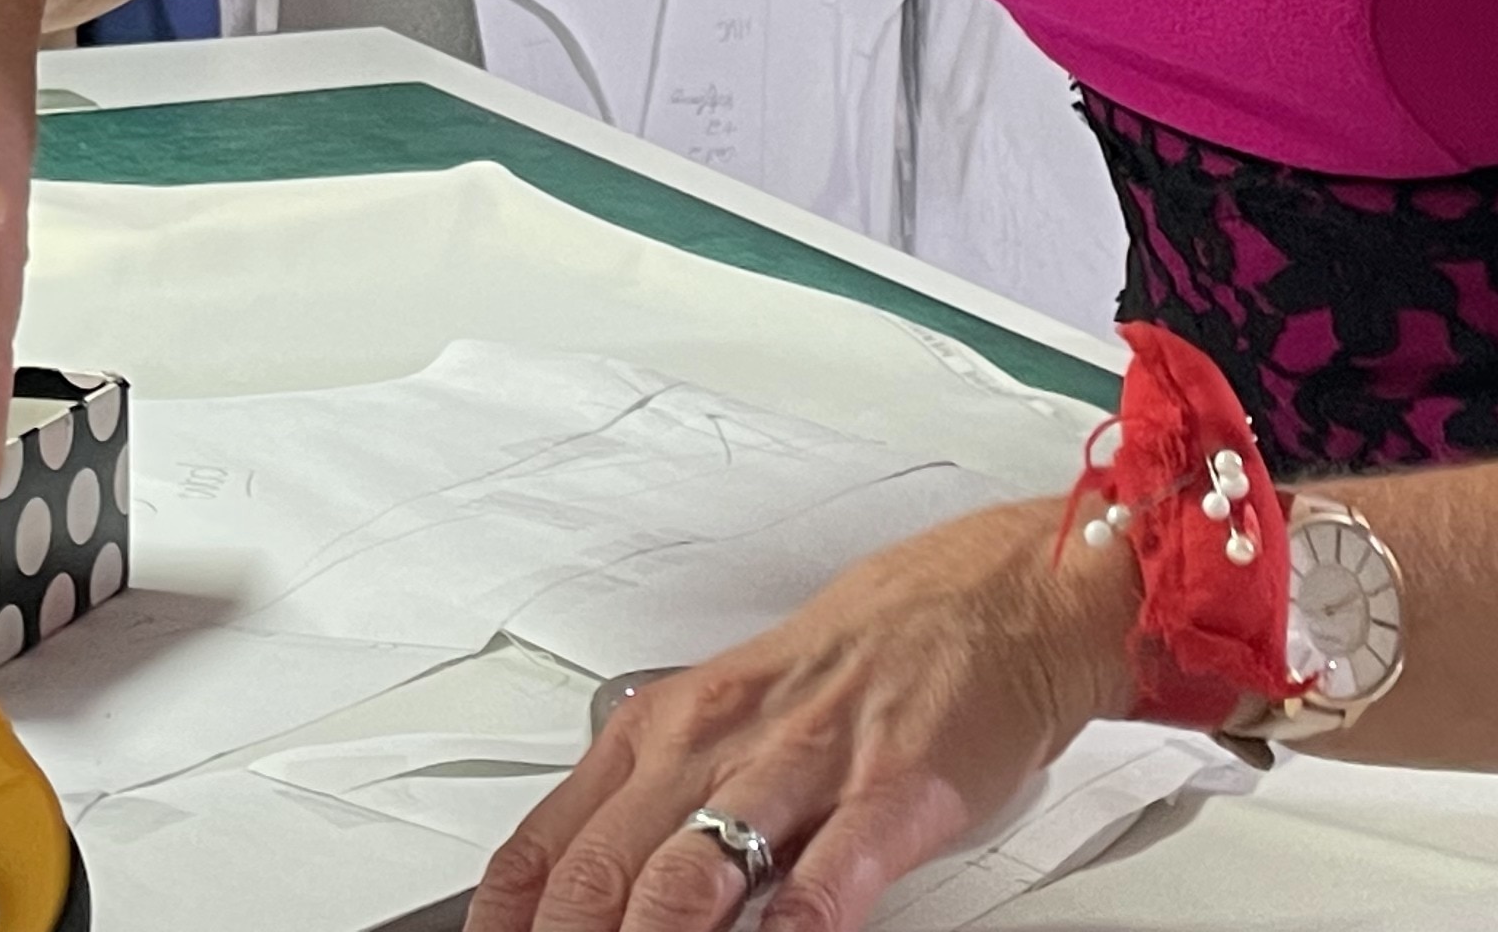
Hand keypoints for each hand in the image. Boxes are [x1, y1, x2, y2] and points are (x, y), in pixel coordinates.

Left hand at [466, 508, 1135, 931]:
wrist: (990, 598)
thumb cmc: (857, 663)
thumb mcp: (726, 718)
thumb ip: (654, 799)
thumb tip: (578, 886)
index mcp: (662, 727)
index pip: (546, 843)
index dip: (507, 920)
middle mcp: (715, 740)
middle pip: (602, 872)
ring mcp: (803, 762)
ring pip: (691, 872)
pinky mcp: (895, 787)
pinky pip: (832, 869)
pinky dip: (797, 926)